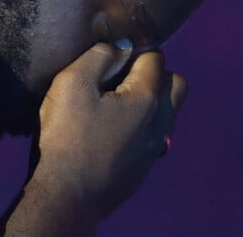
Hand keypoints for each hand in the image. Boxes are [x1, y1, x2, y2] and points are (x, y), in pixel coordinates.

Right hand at [32, 43, 186, 223]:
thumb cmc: (67, 134)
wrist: (66, 195)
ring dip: (150, 100)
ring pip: (168, 112)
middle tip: (120, 78)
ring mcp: (155, 148)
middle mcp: (160, 122)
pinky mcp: (145, 168)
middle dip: (154, 73)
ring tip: (115, 104)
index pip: (156, 58)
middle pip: (176, 84)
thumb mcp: (72, 83)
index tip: (111, 59)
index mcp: (147, 98)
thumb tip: (122, 46)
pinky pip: (155, 135)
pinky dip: (142, 125)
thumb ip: (99, 56)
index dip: (133, 51)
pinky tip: (112, 131)